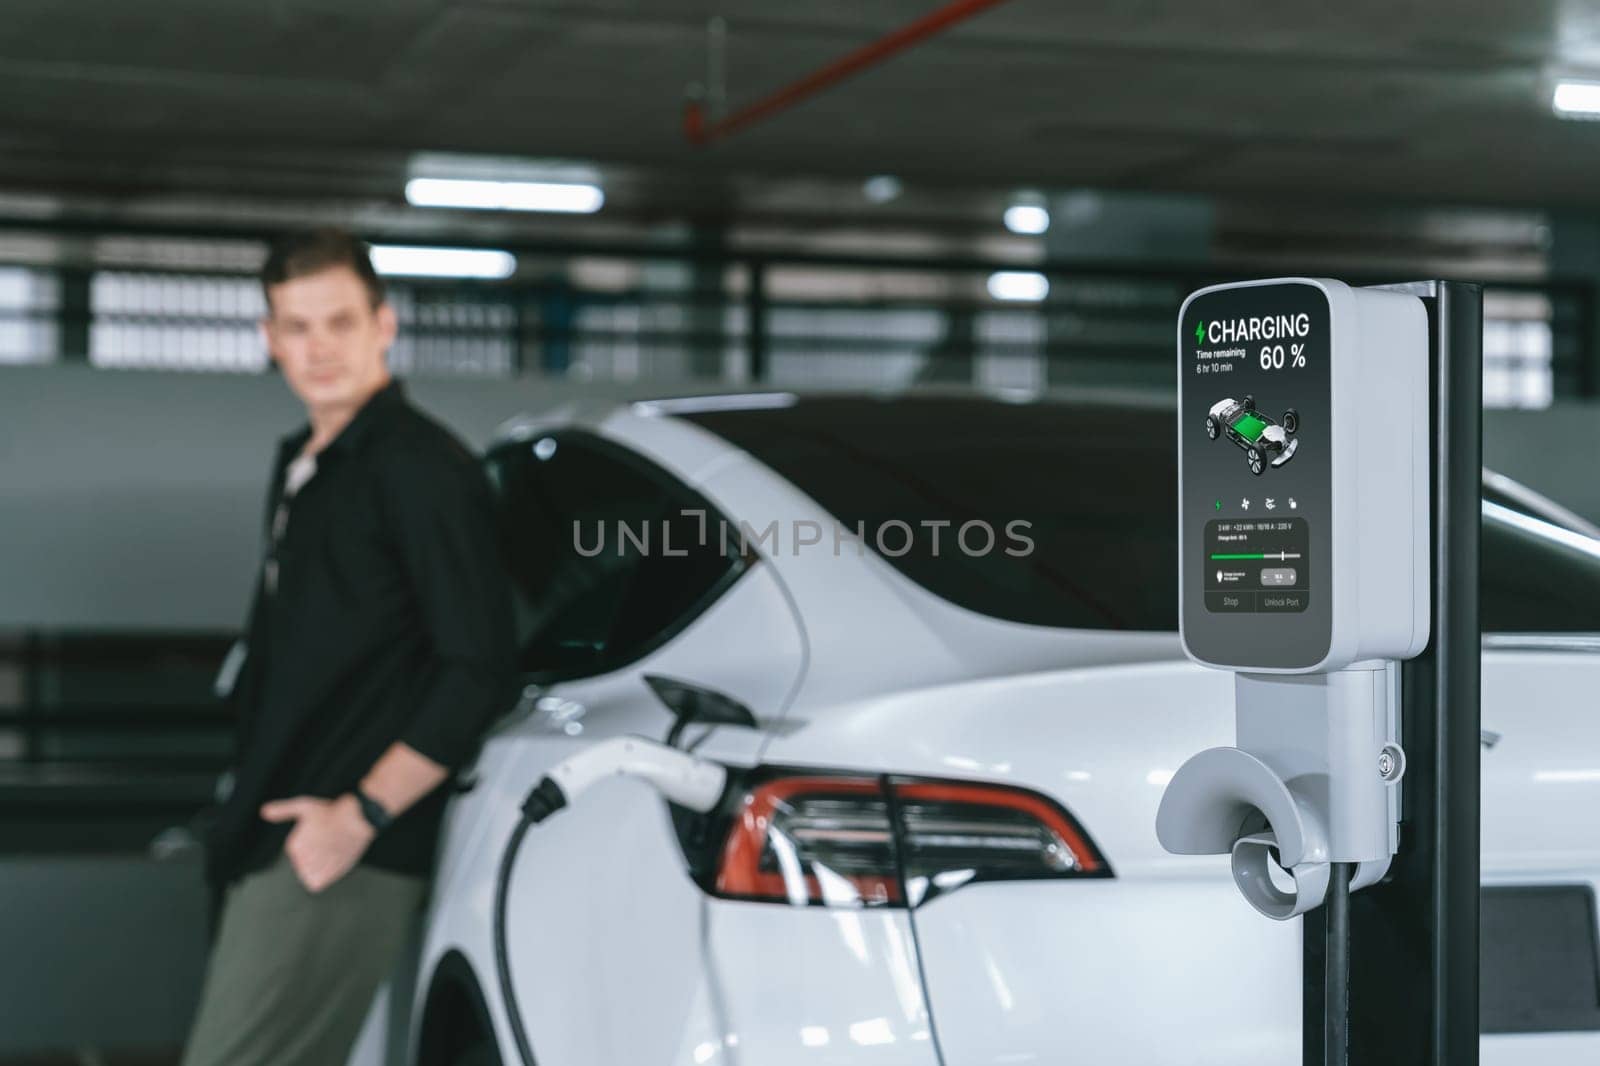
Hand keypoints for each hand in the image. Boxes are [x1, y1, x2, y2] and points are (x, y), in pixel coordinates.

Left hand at [259, 794, 375, 892]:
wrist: (356, 819)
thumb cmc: (331, 812)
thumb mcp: (304, 805)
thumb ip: (282, 810)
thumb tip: (263, 811)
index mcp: (294, 846)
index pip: (297, 854)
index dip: (310, 844)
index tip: (321, 834)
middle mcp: (301, 858)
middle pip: (304, 865)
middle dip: (315, 856)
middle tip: (329, 842)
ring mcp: (314, 867)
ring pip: (309, 874)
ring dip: (319, 867)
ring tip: (331, 853)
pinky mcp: (327, 875)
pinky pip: (316, 883)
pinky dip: (323, 876)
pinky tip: (331, 864)